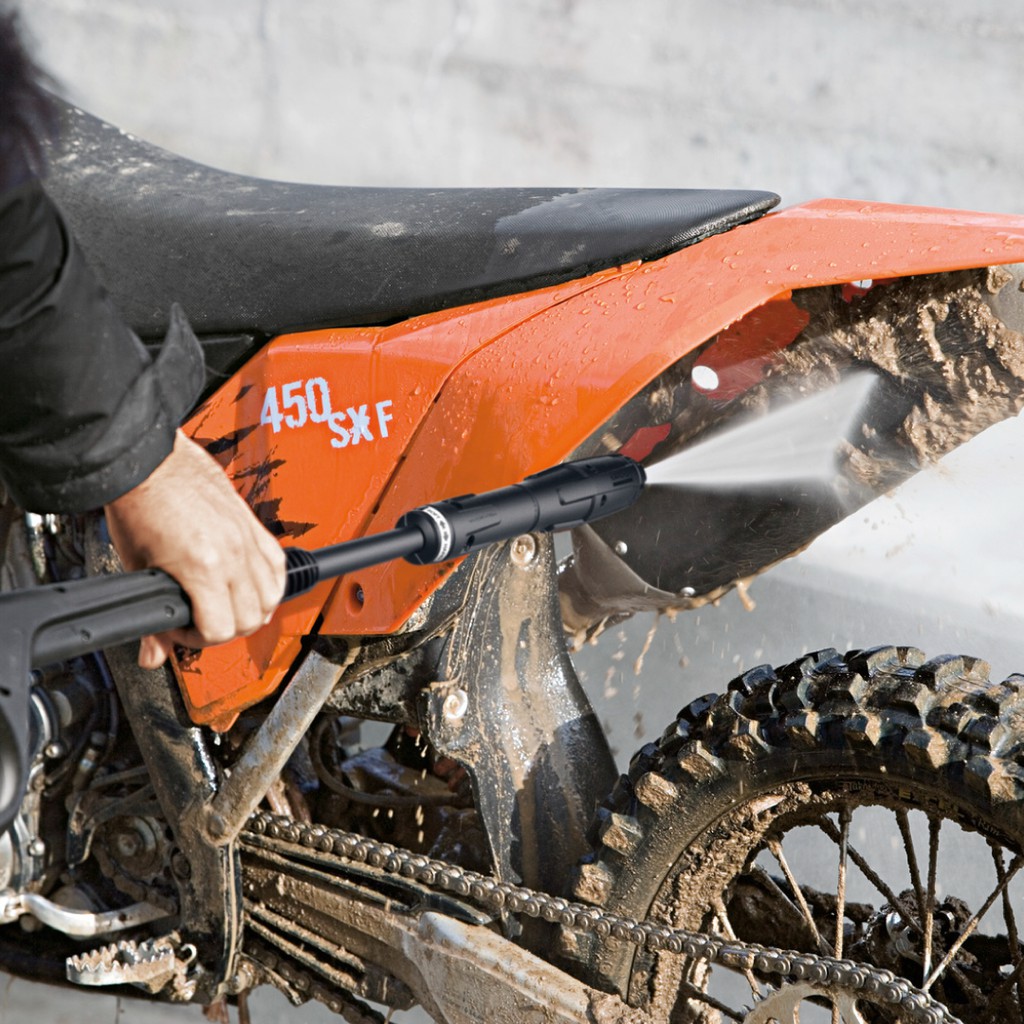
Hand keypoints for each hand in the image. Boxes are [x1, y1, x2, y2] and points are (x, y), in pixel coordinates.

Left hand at [104, 430, 286, 668]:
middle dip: (226, 629)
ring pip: (273, 596)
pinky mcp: (253, 524)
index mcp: (203, 565)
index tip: (180, 628)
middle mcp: (233, 552)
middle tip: (201, 621)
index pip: (219, 629)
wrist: (149, 461)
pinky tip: (248, 585)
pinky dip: (268, 584)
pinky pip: (278, 565)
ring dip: (253, 610)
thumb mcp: (137, 567)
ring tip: (226, 606)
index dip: (196, 638)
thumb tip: (153, 654)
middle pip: (252, 618)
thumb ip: (152, 616)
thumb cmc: (139, 502)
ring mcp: (247, 537)